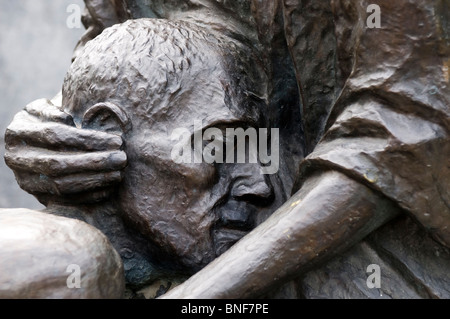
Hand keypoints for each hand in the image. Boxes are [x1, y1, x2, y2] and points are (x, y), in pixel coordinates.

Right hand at [4, 98, 126, 205]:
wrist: (35, 141)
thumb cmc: (47, 119)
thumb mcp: (45, 108)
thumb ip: (54, 111)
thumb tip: (66, 120)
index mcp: (17, 133)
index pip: (56, 136)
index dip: (88, 139)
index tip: (117, 141)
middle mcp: (17, 159)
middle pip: (58, 164)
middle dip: (94, 162)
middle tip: (122, 159)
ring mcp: (26, 181)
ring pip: (61, 185)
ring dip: (94, 180)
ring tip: (119, 173)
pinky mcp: (38, 197)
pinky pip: (66, 200)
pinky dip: (89, 195)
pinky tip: (110, 188)